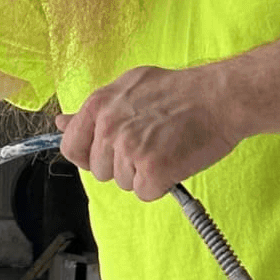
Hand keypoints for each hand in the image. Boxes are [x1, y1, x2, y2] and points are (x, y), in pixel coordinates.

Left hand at [54, 65, 242, 200]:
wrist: (218, 97)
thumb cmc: (178, 90)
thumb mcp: (127, 86)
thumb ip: (94, 109)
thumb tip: (61, 122)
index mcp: (98, 106)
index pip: (71, 147)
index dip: (88, 156)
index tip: (104, 155)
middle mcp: (108, 128)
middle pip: (100, 170)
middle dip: (121, 165)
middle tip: (148, 145)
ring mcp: (129, 149)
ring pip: (123, 182)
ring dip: (143, 174)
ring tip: (164, 148)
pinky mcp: (152, 169)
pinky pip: (146, 192)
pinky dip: (161, 185)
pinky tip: (174, 162)